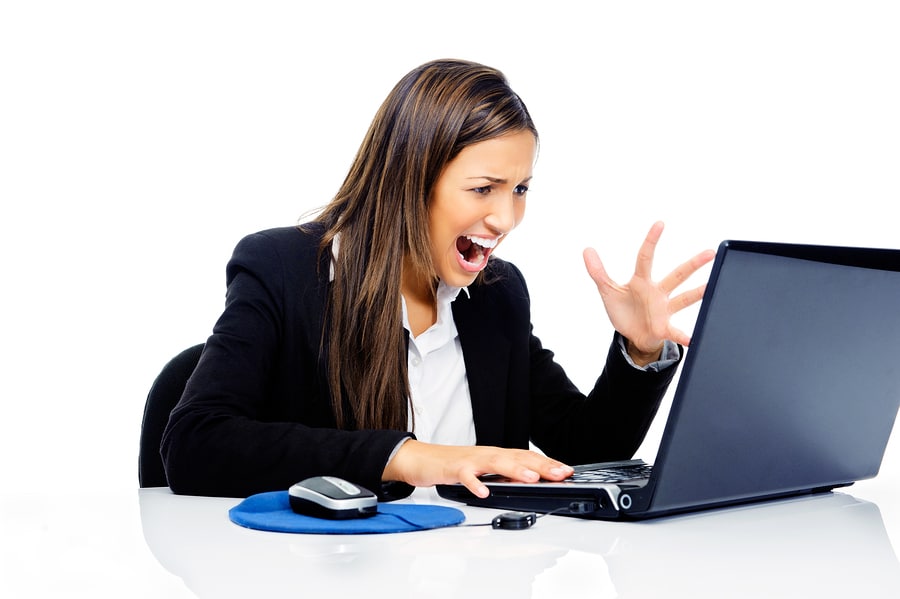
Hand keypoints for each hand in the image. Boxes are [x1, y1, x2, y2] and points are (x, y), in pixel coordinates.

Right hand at [382, 440, 573, 497]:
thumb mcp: (484, 471)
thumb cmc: (453, 465)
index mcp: (496, 456)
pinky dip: (475, 483)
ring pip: (496, 463)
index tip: (567, 471)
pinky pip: (465, 476)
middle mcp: (487, 455)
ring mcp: (470, 460)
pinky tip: (484, 492)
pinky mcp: (453, 468)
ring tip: (532, 478)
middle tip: (561, 473)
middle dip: (541, 466)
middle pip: (517, 457)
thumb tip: (529, 484)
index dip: (548, 463)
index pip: (526, 457)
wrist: (421, 458)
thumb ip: (504, 476)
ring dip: (515, 470)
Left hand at [583, 221, 714, 361]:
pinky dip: (683, 336)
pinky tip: (692, 339)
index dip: (651, 241)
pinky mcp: (664, 327)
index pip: (646, 257)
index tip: (660, 224)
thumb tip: (587, 250)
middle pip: (676, 275)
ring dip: (698, 293)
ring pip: (684, 298)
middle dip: (692, 264)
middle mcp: (657, 292)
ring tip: (711, 286)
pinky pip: (675, 331)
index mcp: (642, 281)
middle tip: (710, 253)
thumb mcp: (608, 291)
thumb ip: (598, 272)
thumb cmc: (624, 311)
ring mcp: (663, 309)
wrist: (632, 336)